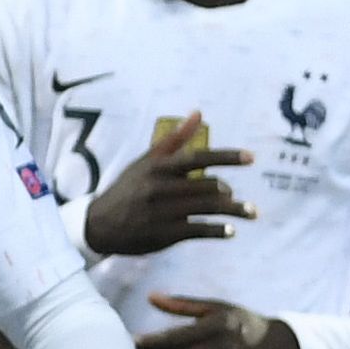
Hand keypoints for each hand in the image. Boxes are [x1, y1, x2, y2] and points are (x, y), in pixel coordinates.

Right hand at [82, 112, 252, 255]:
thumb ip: (175, 139)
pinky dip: (218, 231)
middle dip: (227, 191)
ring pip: (207, 208)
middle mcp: (161, 188)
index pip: (198, 158)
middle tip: (234, 195)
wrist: (98, 224)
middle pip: (207, 186)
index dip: (227, 157)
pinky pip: (199, 231)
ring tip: (251, 213)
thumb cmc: (128, 189)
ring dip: (234, 210)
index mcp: (158, 167)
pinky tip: (230, 231)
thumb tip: (198, 113)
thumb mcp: (146, 162)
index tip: (251, 158)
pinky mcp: (164, 234)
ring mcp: (163, 212)